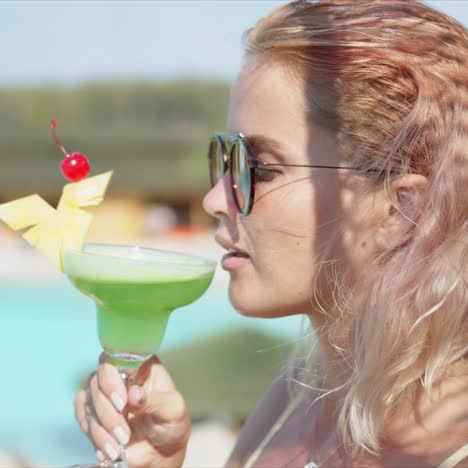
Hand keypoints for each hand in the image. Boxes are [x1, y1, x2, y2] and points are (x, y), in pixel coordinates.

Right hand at [75, 353, 190, 467]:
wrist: (160, 451)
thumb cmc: (170, 422)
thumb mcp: (172, 410)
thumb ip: (155, 400)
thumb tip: (134, 393)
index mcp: (141, 364)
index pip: (118, 355)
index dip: (112, 376)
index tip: (121, 402)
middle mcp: (119, 373)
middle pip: (98, 379)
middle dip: (109, 411)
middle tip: (124, 434)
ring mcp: (104, 392)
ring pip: (88, 400)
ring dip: (101, 428)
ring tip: (121, 445)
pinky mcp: (92, 412)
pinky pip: (82, 417)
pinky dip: (94, 435)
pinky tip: (110, 449)